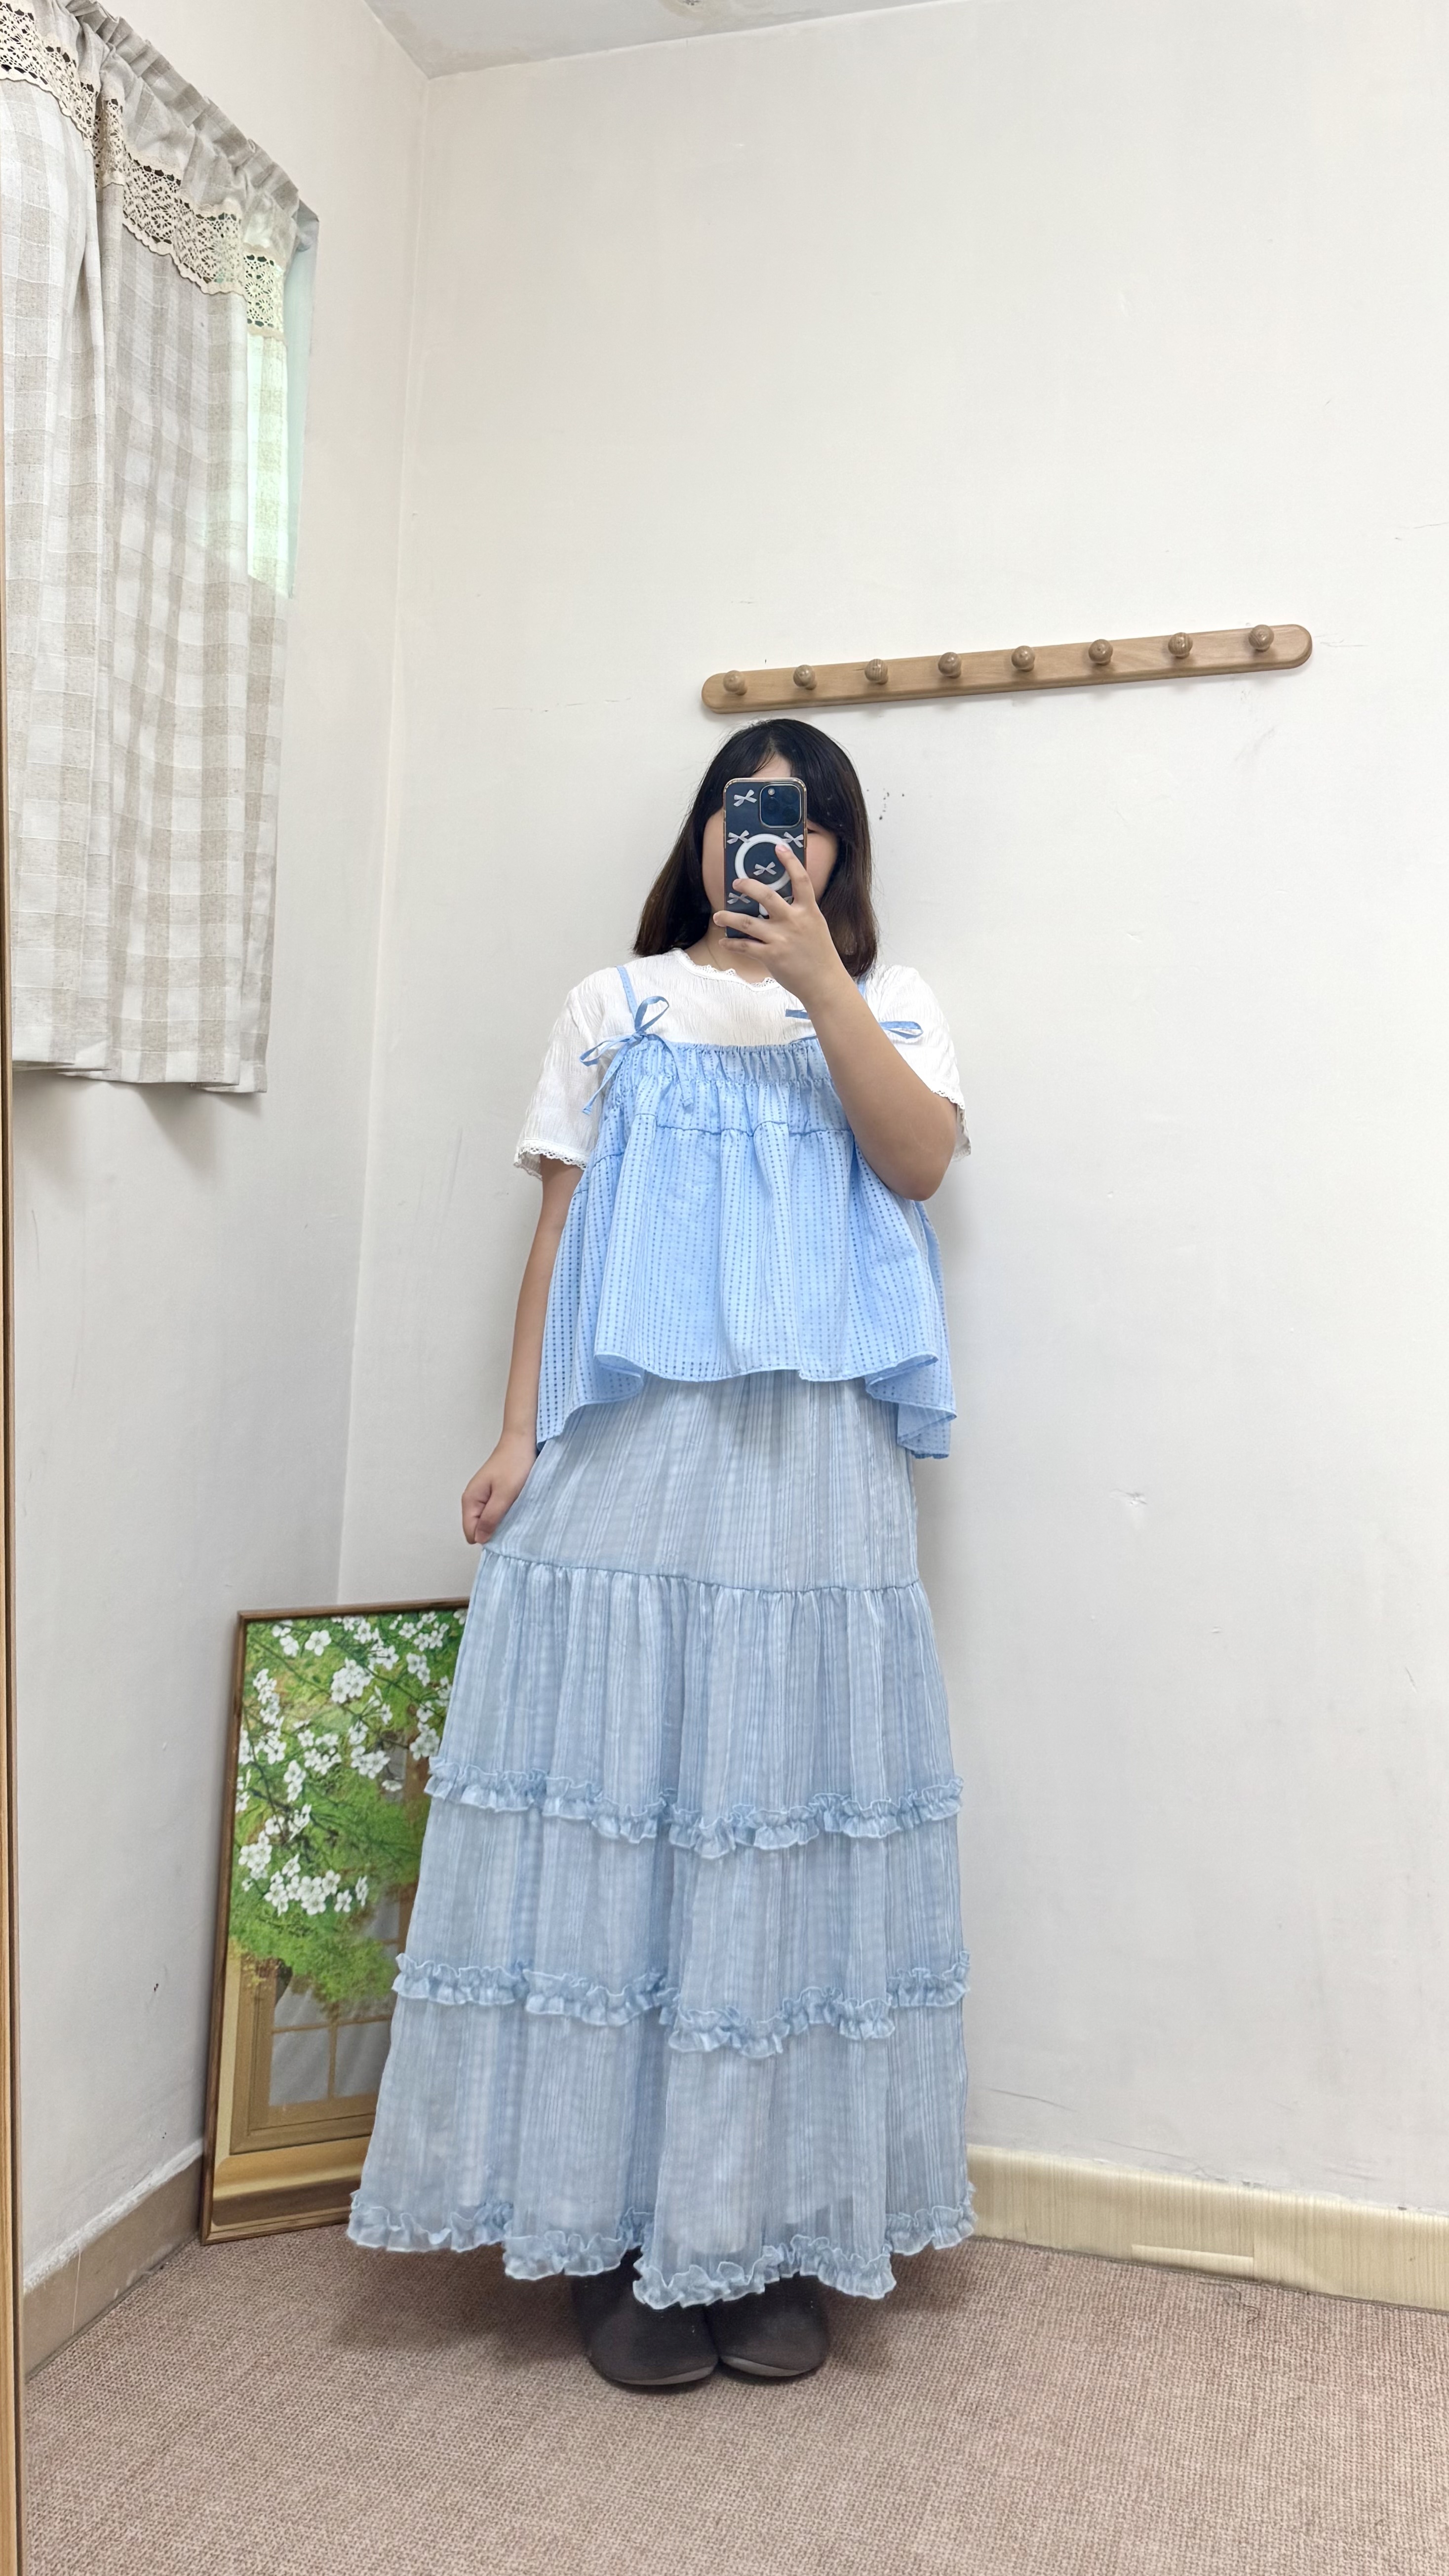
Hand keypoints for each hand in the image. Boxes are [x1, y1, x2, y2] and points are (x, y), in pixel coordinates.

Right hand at [461, 1430, 535, 1543]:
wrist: (521, 1441)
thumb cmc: (514, 1464)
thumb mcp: (504, 1495)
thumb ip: (491, 1518)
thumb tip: (480, 1539)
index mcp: (470, 1500)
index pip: (471, 1532)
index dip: (487, 1537)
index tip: (505, 1532)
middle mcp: (473, 1499)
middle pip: (478, 1527)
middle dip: (494, 1530)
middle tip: (513, 1522)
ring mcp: (483, 1495)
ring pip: (488, 1519)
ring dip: (501, 1521)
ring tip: (516, 1514)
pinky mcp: (493, 1492)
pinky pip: (495, 1511)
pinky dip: (505, 1512)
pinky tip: (516, 1507)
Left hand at [714, 843, 850, 1012]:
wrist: (824, 983)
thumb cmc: (819, 955)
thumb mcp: (816, 927)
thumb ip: (799, 913)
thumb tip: (777, 903)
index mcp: (809, 911)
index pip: (800, 879)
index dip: (790, 861)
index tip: (778, 847)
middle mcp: (794, 921)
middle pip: (766, 896)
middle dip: (748, 886)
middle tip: (736, 883)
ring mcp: (781, 939)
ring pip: (747, 922)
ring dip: (728, 918)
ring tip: (718, 916)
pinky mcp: (771, 956)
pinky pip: (745, 947)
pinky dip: (732, 945)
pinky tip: (725, 943)